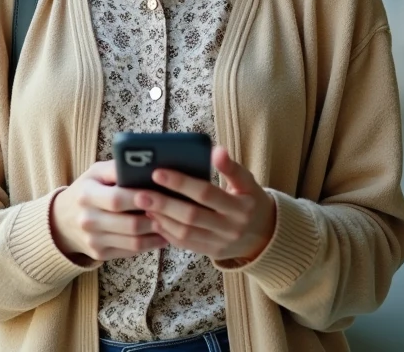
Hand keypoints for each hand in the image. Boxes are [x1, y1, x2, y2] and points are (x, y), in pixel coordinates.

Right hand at [51, 160, 167, 263]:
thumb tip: (146, 164)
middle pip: (130, 224)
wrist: (63, 220)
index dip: (141, 197)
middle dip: (155, 217)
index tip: (162, 192)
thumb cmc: (88, 189)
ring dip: (158, 232)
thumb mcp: (96, 172)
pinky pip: (131, 251)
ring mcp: (93, 240)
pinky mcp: (100, 254)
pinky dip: (151, 244)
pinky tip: (163, 234)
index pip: (117, 199)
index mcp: (86, 195)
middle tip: (175, 210)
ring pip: (134, 241)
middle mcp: (87, 220)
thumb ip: (117, 167)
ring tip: (174, 222)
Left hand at [139, 147, 275, 263]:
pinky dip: (167, 232)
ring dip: (161, 218)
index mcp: (241, 206)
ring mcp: (220, 243)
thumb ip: (231, 168)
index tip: (158, 172)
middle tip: (140, 193)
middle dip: (164, 204)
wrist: (264, 236)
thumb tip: (216, 150)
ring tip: (143, 204)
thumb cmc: (250, 200)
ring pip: (185, 232)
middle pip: (192, 216)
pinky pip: (185, 244)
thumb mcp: (248, 182)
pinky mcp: (210, 252)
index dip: (182, 183)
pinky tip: (153, 219)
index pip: (207, 193)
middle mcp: (230, 227)